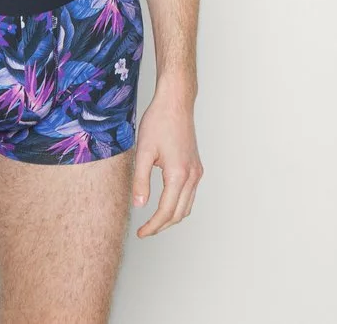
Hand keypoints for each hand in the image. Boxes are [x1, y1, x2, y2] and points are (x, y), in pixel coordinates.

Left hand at [131, 81, 202, 236]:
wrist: (175, 103)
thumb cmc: (158, 122)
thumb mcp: (143, 151)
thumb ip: (140, 180)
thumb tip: (139, 205)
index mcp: (178, 174)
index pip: (166, 211)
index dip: (153, 226)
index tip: (141, 233)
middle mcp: (192, 176)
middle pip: (179, 214)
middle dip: (162, 226)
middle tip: (145, 231)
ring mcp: (197, 171)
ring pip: (187, 206)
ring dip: (172, 217)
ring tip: (154, 221)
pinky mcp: (196, 166)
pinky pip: (190, 194)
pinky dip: (179, 204)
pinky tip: (166, 202)